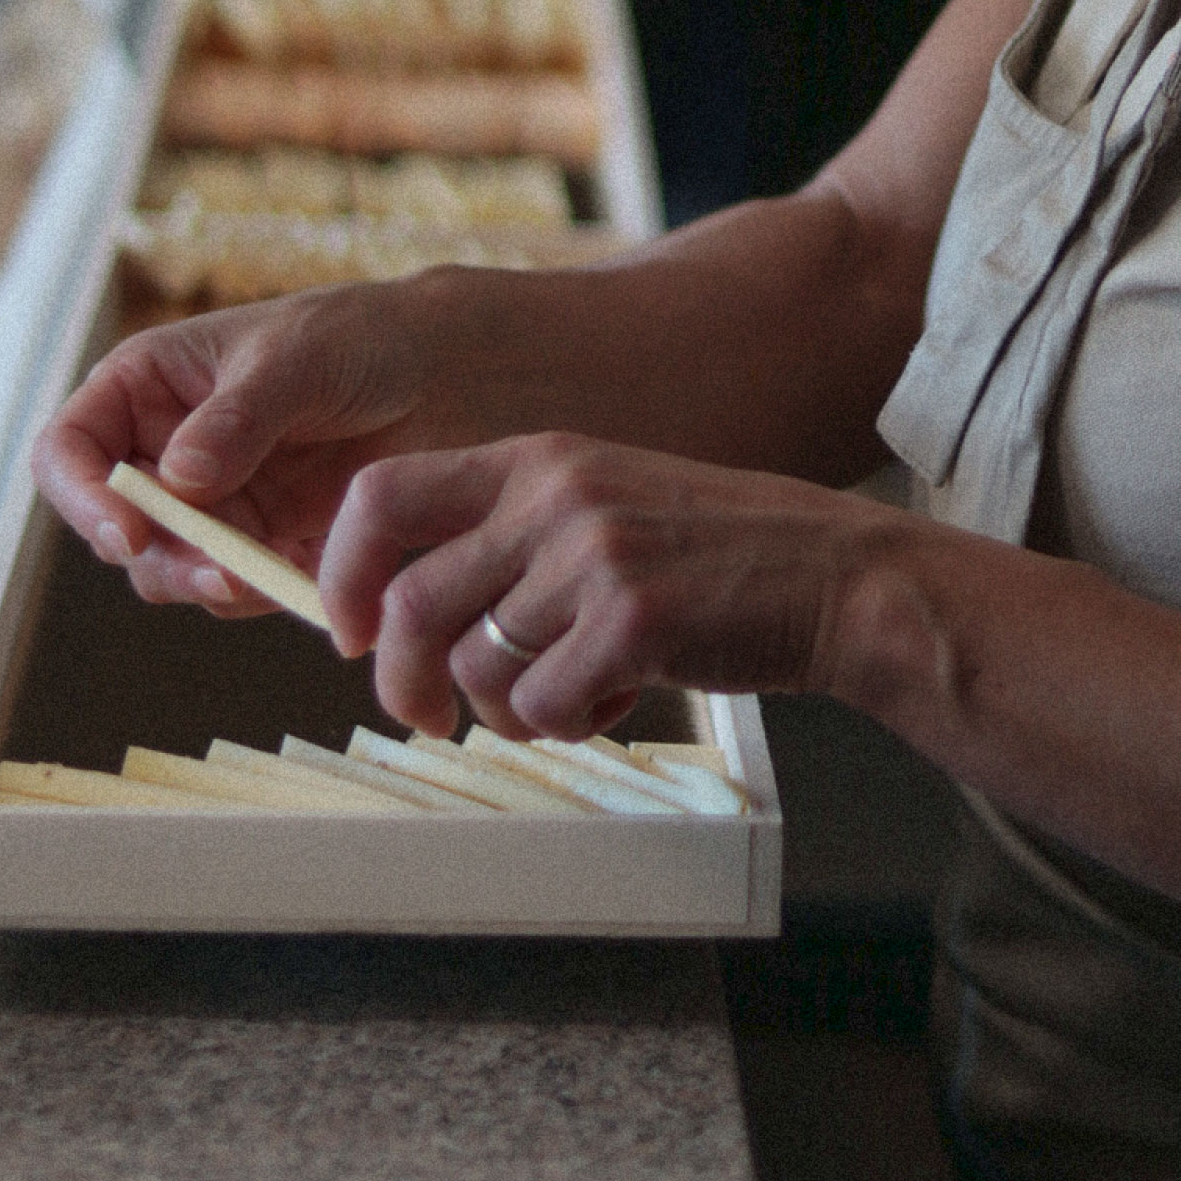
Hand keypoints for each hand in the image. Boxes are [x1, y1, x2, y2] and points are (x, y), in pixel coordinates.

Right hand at [33, 279, 459, 612]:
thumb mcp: (298, 359)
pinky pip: (237, 586)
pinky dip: (262, 590)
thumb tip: (178, 477)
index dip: (84, 497)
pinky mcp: (261, 540)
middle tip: (224, 571)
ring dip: (210, 582)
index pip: (69, 451)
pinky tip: (309, 573)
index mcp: (145, 387)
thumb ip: (238, 417)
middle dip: (162, 557)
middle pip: (117, 529)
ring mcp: (211, 501)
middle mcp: (164, 450)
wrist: (444, 369)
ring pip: (172, 569)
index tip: (129, 532)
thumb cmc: (360, 335)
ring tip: (270, 571)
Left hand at [318, 432, 899, 737]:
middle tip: (431, 716)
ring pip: (477, 668)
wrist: (836, 575)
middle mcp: (556, 493)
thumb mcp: (606, 505)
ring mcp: (594, 553)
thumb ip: (516, 536)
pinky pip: (541, 706)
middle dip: (405, 682)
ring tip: (574, 694)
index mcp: (539, 457)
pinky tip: (622, 696)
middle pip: (411, 603)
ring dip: (510, 710)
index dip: (343, 575)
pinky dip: (570, 723)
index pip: (381, 495)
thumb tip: (408, 611)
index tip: (351, 633)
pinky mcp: (632, 618)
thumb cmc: (720, 555)